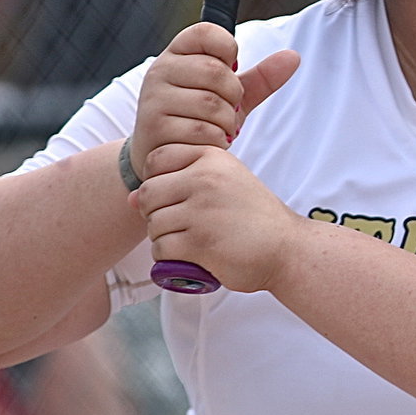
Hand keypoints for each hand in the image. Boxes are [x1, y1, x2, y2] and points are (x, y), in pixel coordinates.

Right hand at [130, 22, 299, 178]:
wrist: (162, 155)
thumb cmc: (199, 118)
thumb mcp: (229, 95)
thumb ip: (260, 77)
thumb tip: (294, 57)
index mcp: (178, 53)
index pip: (208, 32)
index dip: (228, 50)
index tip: (230, 70)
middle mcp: (161, 70)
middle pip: (217, 72)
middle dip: (234, 96)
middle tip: (227, 109)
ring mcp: (155, 98)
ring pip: (212, 104)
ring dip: (226, 122)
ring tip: (217, 128)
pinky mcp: (154, 127)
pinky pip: (203, 131)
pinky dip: (217, 141)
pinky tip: (209, 143)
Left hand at [132, 144, 302, 292]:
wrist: (286, 247)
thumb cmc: (252, 216)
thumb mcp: (222, 185)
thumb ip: (179, 183)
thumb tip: (129, 199)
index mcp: (212, 157)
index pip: (156, 159)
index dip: (158, 181)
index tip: (179, 198)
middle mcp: (205, 177)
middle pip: (148, 193)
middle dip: (156, 213)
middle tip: (181, 225)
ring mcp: (202, 210)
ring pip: (152, 224)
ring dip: (164, 238)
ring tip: (190, 241)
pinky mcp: (199, 242)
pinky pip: (161, 249)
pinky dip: (170, 258)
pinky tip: (190, 256)